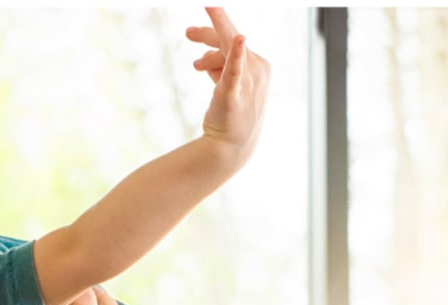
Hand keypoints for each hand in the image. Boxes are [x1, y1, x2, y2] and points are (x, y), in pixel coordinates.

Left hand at [186, 8, 269, 161]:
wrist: (231, 147)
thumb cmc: (230, 117)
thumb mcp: (226, 86)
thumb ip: (218, 68)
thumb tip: (204, 59)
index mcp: (259, 65)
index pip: (236, 39)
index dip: (219, 25)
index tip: (208, 5)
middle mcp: (258, 69)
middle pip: (230, 40)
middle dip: (208, 33)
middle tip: (187, 32)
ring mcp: (248, 81)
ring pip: (223, 54)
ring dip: (208, 59)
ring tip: (196, 67)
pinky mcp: (233, 93)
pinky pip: (236, 71)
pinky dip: (236, 56)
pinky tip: (240, 41)